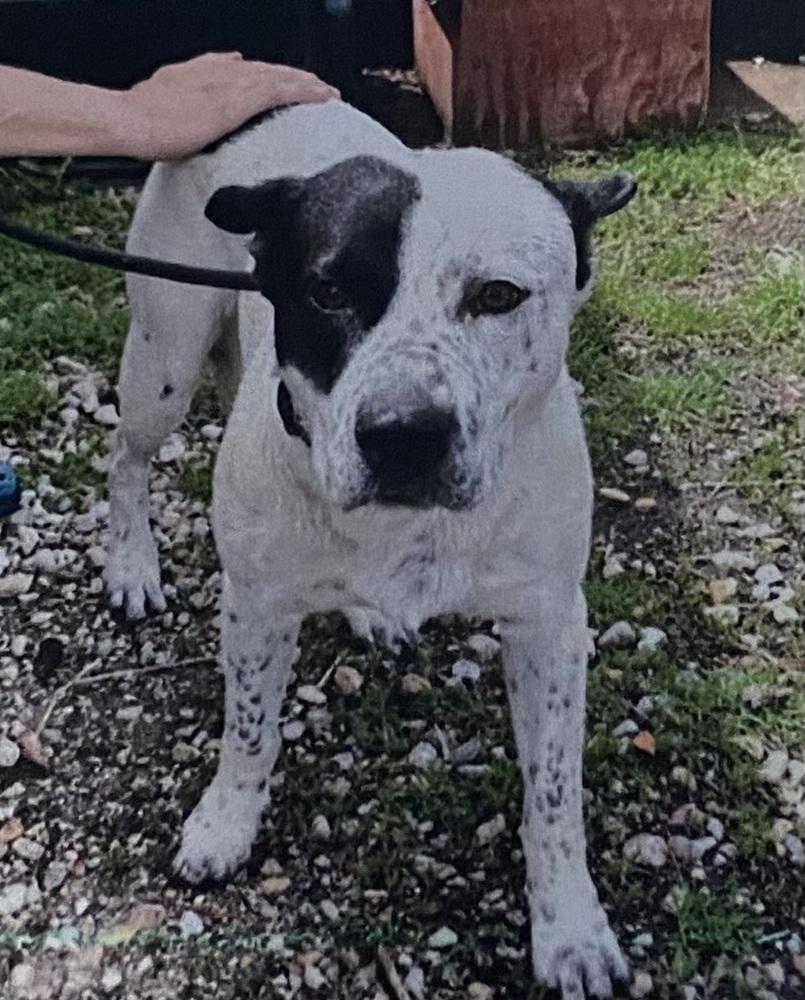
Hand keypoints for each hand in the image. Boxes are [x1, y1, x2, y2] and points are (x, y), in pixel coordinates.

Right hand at [125, 52, 339, 159]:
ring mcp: (228, 84)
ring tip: (327, 92)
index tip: (276, 80)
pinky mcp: (236, 100)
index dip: (262, 76)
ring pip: (277, 77)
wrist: (128, 119)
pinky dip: (304, 92)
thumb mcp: (160, 108)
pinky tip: (321, 97)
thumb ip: (180, 109)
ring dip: (305, 83)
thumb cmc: (136, 123)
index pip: (239, 71)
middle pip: (263, 70)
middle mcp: (216, 72)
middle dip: (290, 77)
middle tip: (315, 86)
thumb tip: (189, 117)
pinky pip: (280, 91)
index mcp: (198, 74)